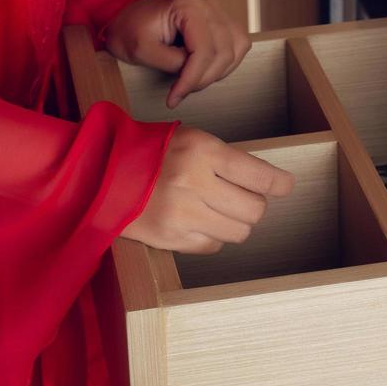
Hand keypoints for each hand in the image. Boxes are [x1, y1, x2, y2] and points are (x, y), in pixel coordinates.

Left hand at [103, 0, 251, 108]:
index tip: (175, 97)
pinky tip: (205, 71)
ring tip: (190, 81)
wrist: (129, 18)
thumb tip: (194, 74)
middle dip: (202, 78)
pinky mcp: (221, 21)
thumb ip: (172, 62)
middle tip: (180, 91)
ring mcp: (217, 11)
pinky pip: (237, 46)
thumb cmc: (131, 29)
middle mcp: (207, 4)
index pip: (203, 49)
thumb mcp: (143, 50)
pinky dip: (224, 64)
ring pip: (235, 50)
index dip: (192, 78)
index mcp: (187, 6)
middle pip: (223, 52)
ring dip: (215, 73)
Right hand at [121, 126, 294, 253]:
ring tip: (217, 209)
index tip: (285, 186)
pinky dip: (212, 236)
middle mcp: (195, 184)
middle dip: (253, 204)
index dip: (279, 183)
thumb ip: (224, 159)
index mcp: (203, 152)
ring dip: (235, 222)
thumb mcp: (189, 139)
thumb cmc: (149, 151)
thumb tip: (265, 182)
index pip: (259, 175)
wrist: (101, 172)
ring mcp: (183, 215)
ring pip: (238, 232)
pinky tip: (197, 220)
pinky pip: (213, 246)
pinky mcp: (171, 239)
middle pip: (254, 209)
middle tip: (241, 196)